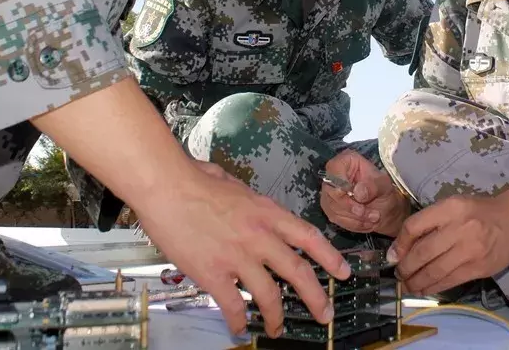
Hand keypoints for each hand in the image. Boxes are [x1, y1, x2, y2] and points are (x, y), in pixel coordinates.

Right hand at [132, 166, 350, 336]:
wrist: (166, 186)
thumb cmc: (196, 180)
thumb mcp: (236, 186)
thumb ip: (251, 203)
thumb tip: (253, 208)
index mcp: (268, 212)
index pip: (309, 237)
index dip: (330, 258)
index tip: (343, 272)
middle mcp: (260, 236)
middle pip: (298, 272)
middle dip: (316, 298)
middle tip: (324, 314)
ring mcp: (238, 257)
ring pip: (269, 295)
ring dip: (277, 316)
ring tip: (278, 329)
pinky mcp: (213, 273)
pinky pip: (233, 305)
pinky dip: (239, 320)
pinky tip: (240, 328)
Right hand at [320, 149, 409, 236]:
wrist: (385, 208)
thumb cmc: (384, 191)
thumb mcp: (384, 185)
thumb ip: (373, 186)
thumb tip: (358, 192)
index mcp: (346, 161)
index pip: (334, 169)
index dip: (344, 185)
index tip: (360, 197)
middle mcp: (333, 174)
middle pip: (332, 192)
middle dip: (353, 207)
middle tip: (373, 214)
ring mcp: (329, 192)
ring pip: (334, 208)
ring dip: (356, 218)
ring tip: (374, 218)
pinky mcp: (329, 208)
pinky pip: (336, 218)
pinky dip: (353, 224)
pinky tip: (366, 223)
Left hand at [386, 193, 508, 295]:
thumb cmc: (478, 211)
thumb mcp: (453, 206)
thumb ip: (429, 222)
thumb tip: (401, 247)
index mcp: (449, 208)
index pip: (414, 226)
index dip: (399, 244)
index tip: (393, 256)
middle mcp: (459, 228)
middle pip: (422, 252)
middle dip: (405, 268)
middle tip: (398, 275)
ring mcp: (470, 250)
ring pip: (435, 271)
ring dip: (416, 281)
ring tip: (408, 285)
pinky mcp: (479, 268)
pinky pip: (450, 281)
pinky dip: (434, 287)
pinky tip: (425, 289)